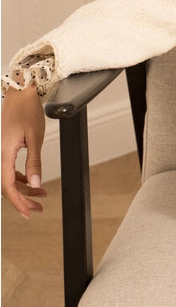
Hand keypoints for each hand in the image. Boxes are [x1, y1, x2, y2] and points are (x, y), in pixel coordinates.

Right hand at [2, 85, 47, 217]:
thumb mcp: (35, 138)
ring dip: (24, 189)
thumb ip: (34, 162)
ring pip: (10, 178)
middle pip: (8, 185)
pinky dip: (22, 177)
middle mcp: (1, 154)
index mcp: (5, 153)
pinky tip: (33, 182)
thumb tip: (35, 184)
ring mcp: (3, 151)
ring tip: (41, 195)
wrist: (20, 93)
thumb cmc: (28, 111)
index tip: (28, 212)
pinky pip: (11, 169)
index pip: (7, 185)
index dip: (17, 201)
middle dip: (23, 199)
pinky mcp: (7, 148)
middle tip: (38, 208)